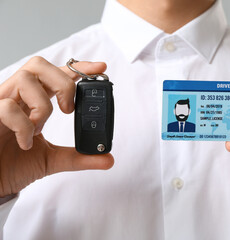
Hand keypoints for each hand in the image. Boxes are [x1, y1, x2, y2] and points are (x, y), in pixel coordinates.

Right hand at [0, 56, 113, 196]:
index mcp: (33, 102)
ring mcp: (1, 103)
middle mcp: (17, 97)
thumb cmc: (14, 165)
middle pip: (39, 65)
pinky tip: (26, 143)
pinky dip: (23, 126)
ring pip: (24, 79)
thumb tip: (108, 159)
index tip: (101, 68)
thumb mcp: (52, 160)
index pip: (57, 75)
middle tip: (69, 109)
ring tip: (39, 129)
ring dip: (41, 106)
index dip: (79, 68)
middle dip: (62, 82)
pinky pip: (6, 107)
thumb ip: (79, 157)